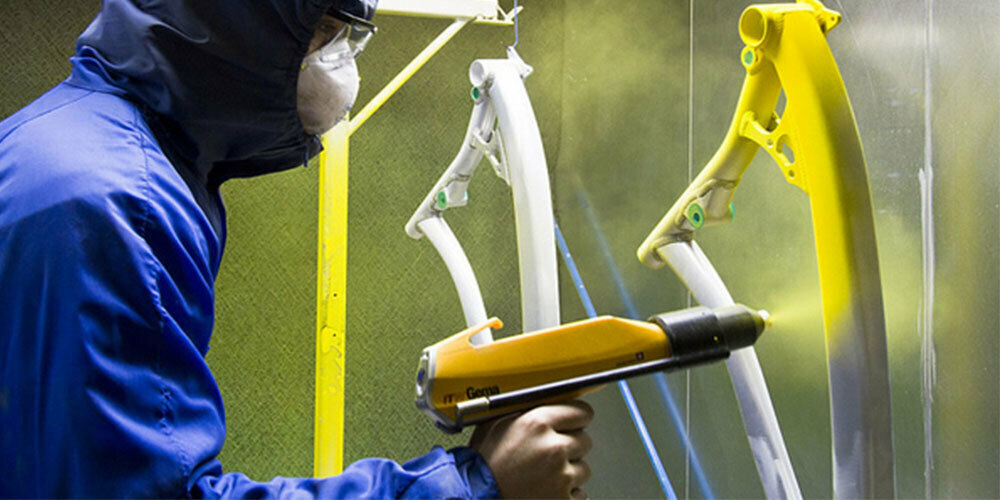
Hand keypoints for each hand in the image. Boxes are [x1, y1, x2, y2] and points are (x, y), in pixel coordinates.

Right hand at [470, 401, 593, 498]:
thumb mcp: (496, 424)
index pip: (582, 412)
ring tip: (545, 475)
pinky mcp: (563, 499)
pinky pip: (580, 493)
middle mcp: (553, 448)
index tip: (576, 422)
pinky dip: (567, 493)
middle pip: (585, 440)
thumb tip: (543, 400)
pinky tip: (547, 489)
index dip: (578, 418)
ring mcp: (561, 476)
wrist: (477, 497)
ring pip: (584, 468)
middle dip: (571, 446)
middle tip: (550, 454)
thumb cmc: (482, 465)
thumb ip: (525, 410)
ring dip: (569, 471)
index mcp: (537, 424)